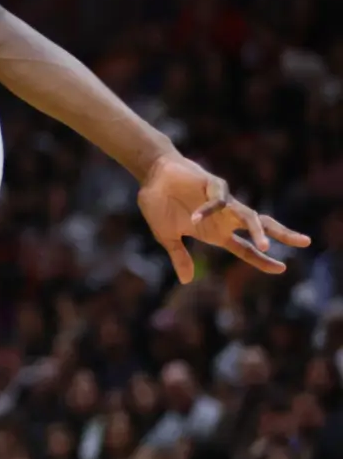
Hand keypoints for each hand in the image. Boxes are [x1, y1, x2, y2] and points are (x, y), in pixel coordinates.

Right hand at [137, 153, 308, 281]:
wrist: (152, 177)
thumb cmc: (159, 205)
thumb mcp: (167, 237)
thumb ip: (179, 257)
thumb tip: (186, 281)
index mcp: (217, 232)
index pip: (246, 249)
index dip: (262, 260)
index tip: (281, 269)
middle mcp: (226, 218)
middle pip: (261, 227)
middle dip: (283, 235)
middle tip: (305, 243)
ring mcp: (222, 202)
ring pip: (250, 215)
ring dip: (259, 230)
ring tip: (265, 245)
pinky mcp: (213, 185)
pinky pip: (218, 201)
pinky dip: (207, 212)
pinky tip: (193, 219)